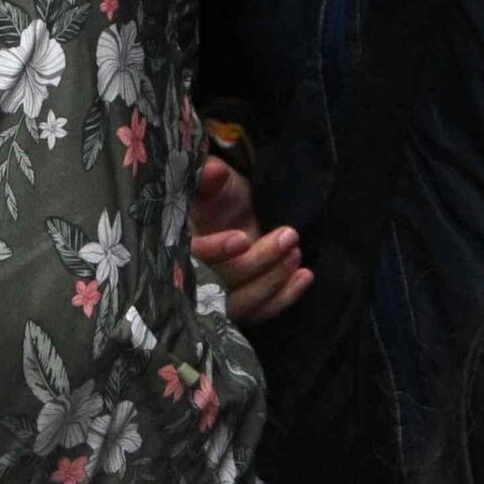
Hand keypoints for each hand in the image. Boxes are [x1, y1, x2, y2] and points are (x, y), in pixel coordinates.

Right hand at [186, 149, 307, 322]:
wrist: (235, 215)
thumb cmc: (219, 198)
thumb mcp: (213, 184)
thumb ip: (208, 177)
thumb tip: (214, 171)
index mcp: (178, 248)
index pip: (193, 258)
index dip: (215, 251)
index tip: (242, 238)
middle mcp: (194, 279)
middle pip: (223, 284)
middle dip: (258, 262)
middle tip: (289, 236)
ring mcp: (219, 297)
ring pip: (243, 303)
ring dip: (274, 281)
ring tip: (296, 253)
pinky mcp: (242, 304)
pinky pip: (262, 311)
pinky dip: (285, 297)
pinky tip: (305, 276)